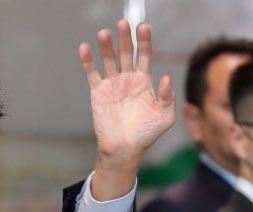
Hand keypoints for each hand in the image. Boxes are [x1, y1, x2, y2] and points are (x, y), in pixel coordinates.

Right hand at [79, 20, 174, 198]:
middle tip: (123, 23)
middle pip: (126, 53)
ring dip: (106, 46)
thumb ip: (167, 98)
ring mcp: (113, 84)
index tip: (144, 27)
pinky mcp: (98, 92)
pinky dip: (88, 61)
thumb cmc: (146, 134)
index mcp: (144, 82)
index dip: (144, 42)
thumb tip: (167, 78)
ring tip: (104, 33)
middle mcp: (128, 79)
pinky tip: (85, 48)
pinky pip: (92, 73)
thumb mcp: (164, 118)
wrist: (125, 148)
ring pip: (109, 60)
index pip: (145, 56)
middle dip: (125, 38)